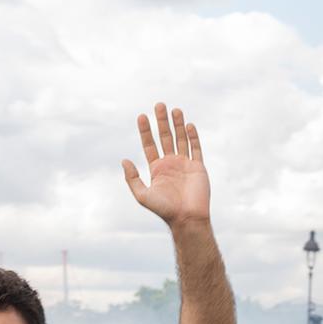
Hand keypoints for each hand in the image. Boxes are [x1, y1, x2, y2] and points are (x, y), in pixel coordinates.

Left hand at [122, 102, 209, 229]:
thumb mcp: (142, 195)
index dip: (146, 131)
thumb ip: (132, 178)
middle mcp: (170, 164)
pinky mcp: (198, 167)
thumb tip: (124, 160)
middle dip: (162, 122)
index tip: (142, 116)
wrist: (187, 218)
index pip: (150, 145)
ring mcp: (185, 164)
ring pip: (181, 139)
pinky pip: (195, 148)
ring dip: (178, 124)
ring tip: (174, 109)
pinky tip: (189, 125)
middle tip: (159, 104)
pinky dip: (193, 136)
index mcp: (157, 169)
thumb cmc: (164, 210)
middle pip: (165, 137)